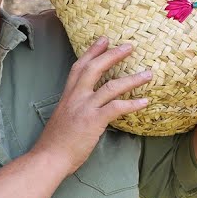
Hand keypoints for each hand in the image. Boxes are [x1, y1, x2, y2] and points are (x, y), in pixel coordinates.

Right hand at [35, 37, 150, 173]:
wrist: (48, 158)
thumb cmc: (55, 143)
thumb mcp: (63, 118)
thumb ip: (75, 109)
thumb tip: (89, 109)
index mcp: (68, 95)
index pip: (80, 67)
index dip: (92, 51)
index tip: (104, 39)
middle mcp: (76, 97)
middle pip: (95, 68)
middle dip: (113, 55)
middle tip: (129, 46)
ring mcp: (84, 108)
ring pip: (111, 86)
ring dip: (132, 79)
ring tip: (148, 74)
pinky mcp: (93, 121)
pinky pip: (117, 107)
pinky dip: (133, 104)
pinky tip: (145, 102)